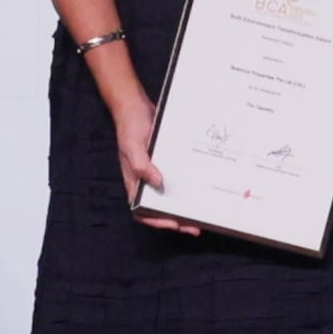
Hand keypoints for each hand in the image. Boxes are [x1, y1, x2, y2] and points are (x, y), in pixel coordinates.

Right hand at [112, 95, 201, 233]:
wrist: (137, 106)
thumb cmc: (130, 127)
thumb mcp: (132, 145)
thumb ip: (141, 164)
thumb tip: (156, 181)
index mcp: (134, 181)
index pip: (142, 210)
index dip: (156, 220)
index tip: (173, 224)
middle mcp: (146, 180)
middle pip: (160, 207)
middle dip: (177, 220)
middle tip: (195, 227)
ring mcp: (158, 172)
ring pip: (172, 196)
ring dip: (185, 206)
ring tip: (202, 214)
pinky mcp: (168, 163)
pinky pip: (179, 179)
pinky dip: (188, 187)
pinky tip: (202, 189)